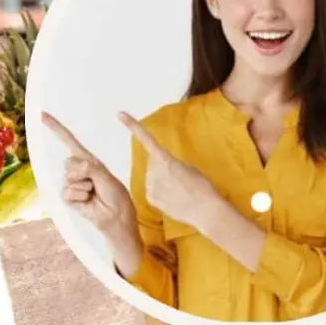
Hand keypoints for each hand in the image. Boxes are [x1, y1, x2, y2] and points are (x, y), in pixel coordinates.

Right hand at [40, 112, 135, 237]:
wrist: (115, 216)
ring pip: (69, 178)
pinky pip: (67, 192)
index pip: (68, 140)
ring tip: (94, 193)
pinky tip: (88, 200)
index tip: (42, 115)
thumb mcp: (105, 176)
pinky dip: (79, 196)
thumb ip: (89, 168)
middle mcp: (77, 169)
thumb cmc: (115, 195)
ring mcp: (71, 183)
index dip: (55, 128)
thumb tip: (74, 168)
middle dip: (83, 172)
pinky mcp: (68, 197)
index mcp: (87, 159)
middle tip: (96, 184)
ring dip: (84, 187)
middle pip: (68, 162)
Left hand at [117, 111, 222, 230]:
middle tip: (180, 179)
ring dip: (162, 183)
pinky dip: (161, 195)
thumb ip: (171, 163)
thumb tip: (164, 168)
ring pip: (153, 180)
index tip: (120, 114)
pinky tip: (174, 199)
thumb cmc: (202, 186)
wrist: (204, 209)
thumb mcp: (188, 167)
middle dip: (162, 170)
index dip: (132, 125)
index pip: (146, 138)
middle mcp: (153, 170)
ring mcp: (150, 185)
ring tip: (179, 191)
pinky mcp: (150, 199)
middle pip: (153, 165)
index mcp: (164, 158)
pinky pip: (153, 193)